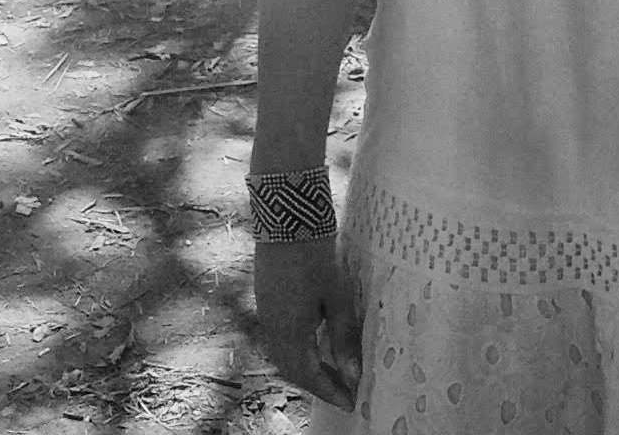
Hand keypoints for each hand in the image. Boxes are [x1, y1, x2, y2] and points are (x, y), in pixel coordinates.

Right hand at [254, 239, 362, 410]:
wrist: (287, 216)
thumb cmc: (316, 256)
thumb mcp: (337, 298)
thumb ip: (343, 338)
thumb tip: (353, 376)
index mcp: (289, 332)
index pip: (309, 376)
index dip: (330, 391)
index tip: (350, 402)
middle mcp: (272, 328)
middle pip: (293, 370)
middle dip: (318, 384)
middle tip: (344, 389)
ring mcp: (265, 313)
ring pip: (283, 356)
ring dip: (306, 368)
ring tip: (333, 370)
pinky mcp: (265, 300)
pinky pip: (278, 339)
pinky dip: (297, 351)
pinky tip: (314, 344)